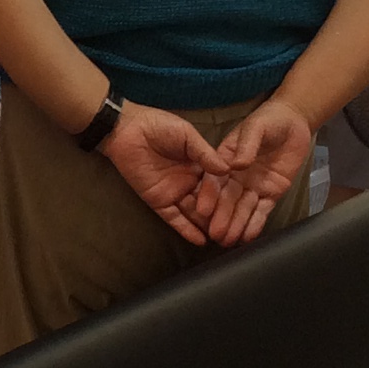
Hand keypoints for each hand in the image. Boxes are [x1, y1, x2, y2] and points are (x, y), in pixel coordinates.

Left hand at [100, 102, 229, 245]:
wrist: (127, 131)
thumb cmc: (158, 126)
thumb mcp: (186, 135)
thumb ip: (204, 152)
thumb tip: (227, 169)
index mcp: (200, 164)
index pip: (217, 184)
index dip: (226, 195)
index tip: (241, 208)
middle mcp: (191, 181)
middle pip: (208, 202)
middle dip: (220, 216)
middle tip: (234, 231)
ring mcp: (175, 193)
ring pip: (193, 213)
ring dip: (206, 226)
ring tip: (222, 240)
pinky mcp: (159, 201)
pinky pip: (174, 218)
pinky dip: (186, 230)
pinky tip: (201, 241)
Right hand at [192, 95, 313, 247]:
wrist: (293, 123)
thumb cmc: (269, 120)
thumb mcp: (256, 127)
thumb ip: (246, 144)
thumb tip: (236, 165)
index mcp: (225, 159)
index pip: (214, 179)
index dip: (208, 195)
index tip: (201, 210)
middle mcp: (236, 176)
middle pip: (227, 199)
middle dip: (221, 217)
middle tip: (215, 234)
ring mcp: (253, 186)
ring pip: (242, 208)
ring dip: (235, 224)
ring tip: (228, 241)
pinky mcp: (271, 193)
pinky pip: (262, 211)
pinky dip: (255, 223)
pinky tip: (247, 236)